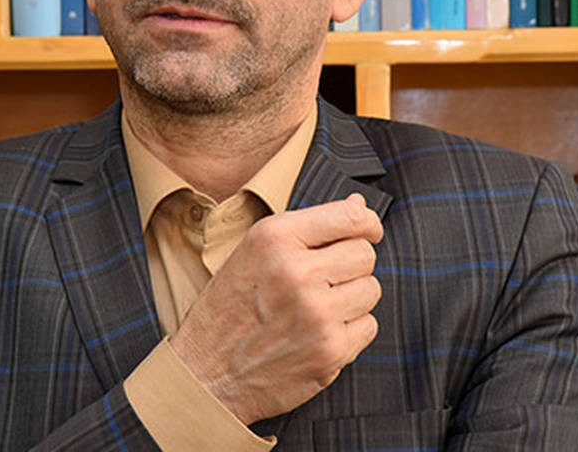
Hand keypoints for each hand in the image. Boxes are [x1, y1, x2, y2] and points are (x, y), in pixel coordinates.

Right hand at [167, 192, 383, 424]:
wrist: (206, 372)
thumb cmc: (228, 308)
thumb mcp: (253, 252)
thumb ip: (307, 228)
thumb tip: (360, 205)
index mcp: (273, 238)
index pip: (352, 216)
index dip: (367, 223)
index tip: (366, 231)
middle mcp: (296, 271)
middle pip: (365, 253)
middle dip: (350, 265)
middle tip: (322, 279)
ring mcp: (316, 313)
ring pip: (371, 289)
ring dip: (351, 297)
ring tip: (316, 307)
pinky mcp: (330, 350)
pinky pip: (369, 326)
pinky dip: (350, 330)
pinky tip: (318, 332)